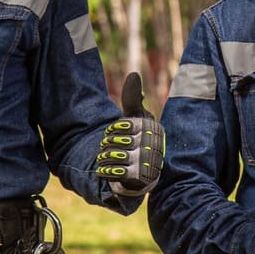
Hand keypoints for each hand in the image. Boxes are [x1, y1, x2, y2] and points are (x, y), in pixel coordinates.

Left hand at [95, 72, 164, 196]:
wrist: (145, 173)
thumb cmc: (140, 139)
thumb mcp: (137, 118)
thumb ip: (132, 98)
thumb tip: (134, 74)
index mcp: (150, 127)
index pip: (118, 126)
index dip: (112, 131)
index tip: (119, 135)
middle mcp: (150, 145)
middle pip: (111, 141)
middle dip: (107, 146)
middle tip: (113, 149)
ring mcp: (144, 163)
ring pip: (109, 156)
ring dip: (105, 159)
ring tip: (110, 160)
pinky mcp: (137, 179)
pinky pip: (111, 172)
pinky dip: (104, 172)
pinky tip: (107, 171)